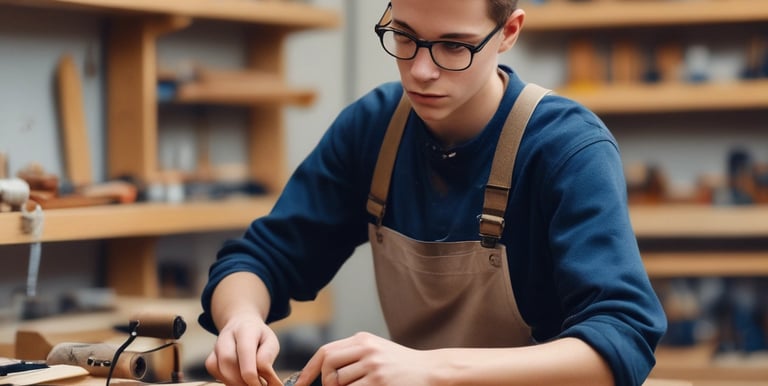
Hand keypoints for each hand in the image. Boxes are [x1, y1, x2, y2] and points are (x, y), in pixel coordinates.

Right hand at [205, 314, 281, 385]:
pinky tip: (238, 381)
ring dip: (233, 382)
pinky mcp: (210, 356)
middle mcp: (227, 335)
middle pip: (228, 359)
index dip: (251, 373)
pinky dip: (225, 379)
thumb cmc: (259, 337)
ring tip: (248, 384)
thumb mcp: (271, 343)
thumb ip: (268, 359)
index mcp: (245, 329)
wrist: (242, 325)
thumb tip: (272, 382)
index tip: (260, 385)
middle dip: (241, 380)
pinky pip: (213, 370)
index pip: (245, 351)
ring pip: (217, 366)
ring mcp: (216, 345)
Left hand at [295, 332, 433, 385]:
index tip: (299, 384)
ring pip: (340, 382)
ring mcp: (373, 366)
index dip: (309, 370)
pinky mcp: (379, 382)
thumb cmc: (401, 365)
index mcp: (363, 339)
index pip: (326, 351)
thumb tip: (324, 373)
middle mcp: (367, 349)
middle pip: (328, 365)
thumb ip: (353, 356)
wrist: (430, 370)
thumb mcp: (377, 351)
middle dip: (325, 381)